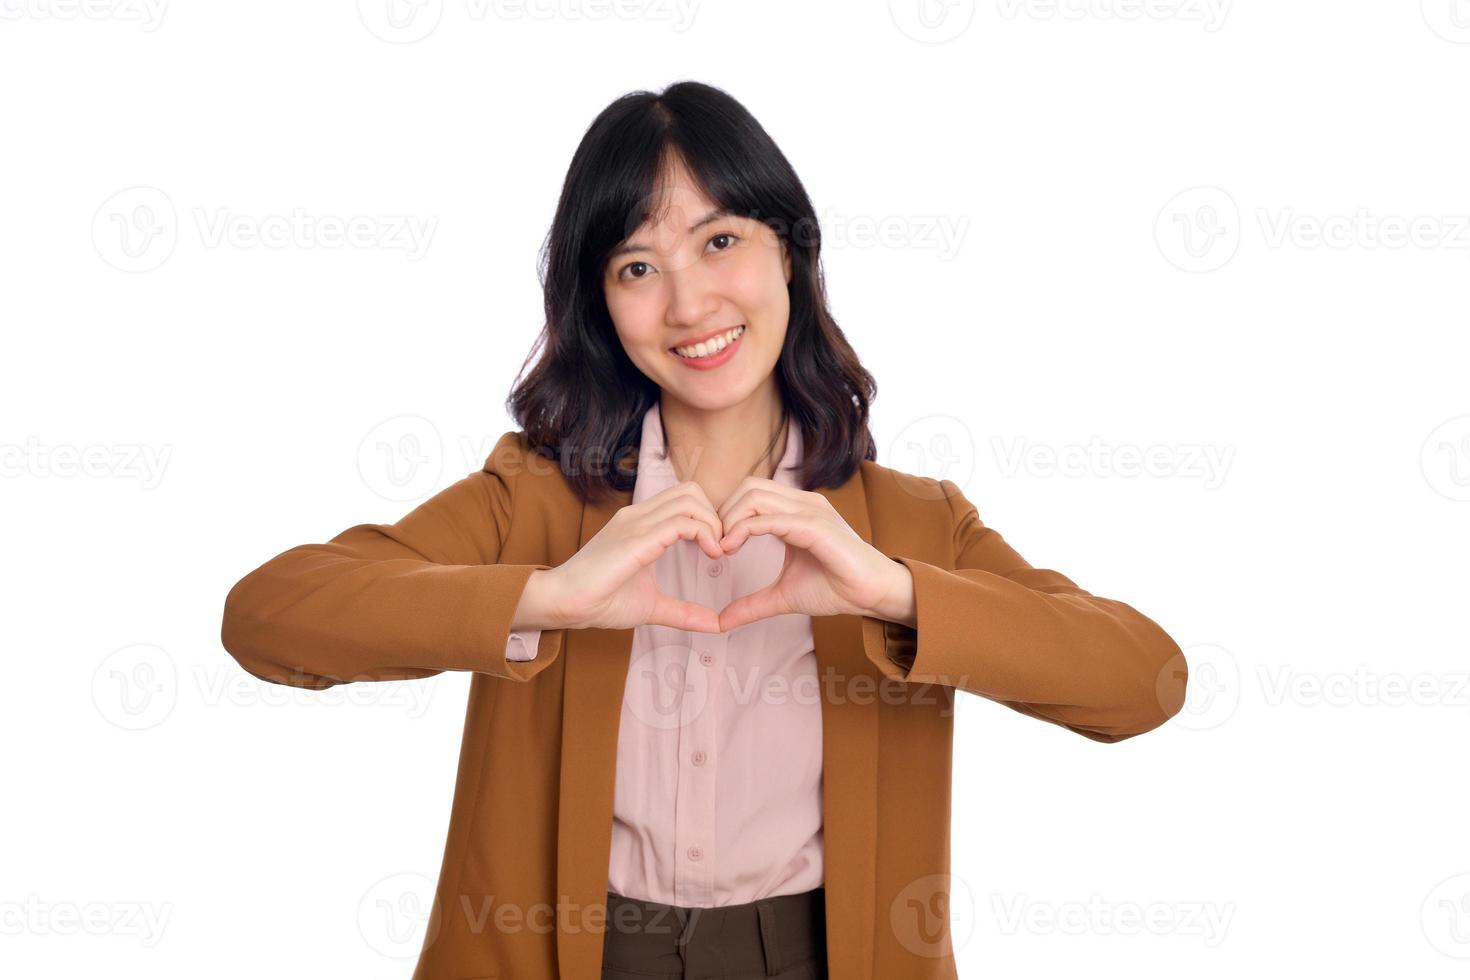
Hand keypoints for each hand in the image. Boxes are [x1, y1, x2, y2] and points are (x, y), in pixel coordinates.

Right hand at [541, 481, 726, 632]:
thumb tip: (715, 625)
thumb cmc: (601, 601)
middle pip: (691, 490)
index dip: (709, 517)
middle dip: (715, 514)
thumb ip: (683, 612)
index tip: (717, 549)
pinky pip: (681, 521)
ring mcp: (637, 522)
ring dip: (713, 523)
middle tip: (722, 547)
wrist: (564, 602)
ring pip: (690, 499)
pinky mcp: (637, 538)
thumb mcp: (652, 606)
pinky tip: (711, 554)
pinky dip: (705, 533)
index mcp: (641, 523)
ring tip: (717, 552)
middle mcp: (639, 515)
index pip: (684, 498)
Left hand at [715, 477, 913, 631]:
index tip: (716, 546)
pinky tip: (731, 549)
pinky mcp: (815, 525)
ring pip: (755, 495)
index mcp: (795, 511)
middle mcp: (802, 503)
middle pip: (748, 486)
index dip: (727, 514)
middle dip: (724, 512)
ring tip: (723, 548)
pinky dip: (744, 529)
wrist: (872, 594)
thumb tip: (722, 622)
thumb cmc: (836, 588)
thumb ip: (752, 604)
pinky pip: (770, 518)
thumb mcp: (783, 595)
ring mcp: (810, 510)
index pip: (750, 493)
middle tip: (715, 545)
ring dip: (730, 519)